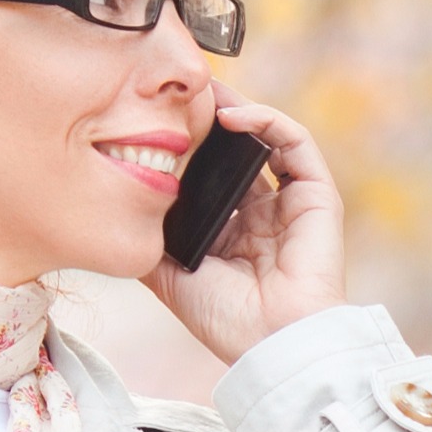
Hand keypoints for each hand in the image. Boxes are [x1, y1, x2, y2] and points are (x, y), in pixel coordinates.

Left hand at [146, 96, 350, 361]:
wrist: (270, 342)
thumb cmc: (224, 319)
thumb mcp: (168, 276)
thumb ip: (148, 241)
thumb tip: (112, 209)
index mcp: (232, 230)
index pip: (212, 173)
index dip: (190, 143)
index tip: (158, 118)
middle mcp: (263, 212)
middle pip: (238, 148)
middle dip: (210, 116)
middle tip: (179, 89)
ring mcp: (292, 202)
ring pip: (267, 137)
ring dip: (237, 108)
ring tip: (202, 91)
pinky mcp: (318, 195)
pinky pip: (296, 142)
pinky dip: (266, 120)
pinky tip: (231, 116)